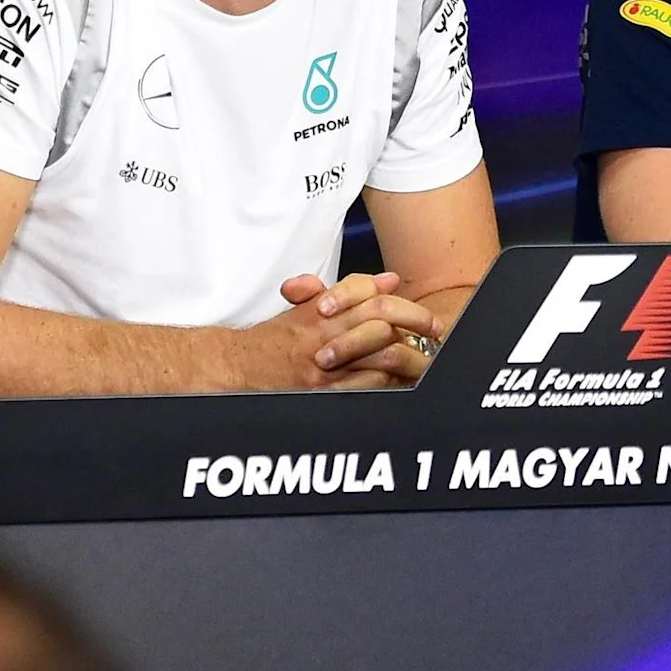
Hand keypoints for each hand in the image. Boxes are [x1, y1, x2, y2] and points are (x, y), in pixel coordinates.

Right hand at [240, 272, 443, 390]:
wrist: (234, 367)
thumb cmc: (269, 342)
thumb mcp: (304, 308)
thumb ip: (346, 294)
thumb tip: (387, 280)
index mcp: (320, 311)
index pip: (368, 296)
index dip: (401, 303)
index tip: (424, 314)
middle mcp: (323, 333)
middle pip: (381, 320)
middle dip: (415, 324)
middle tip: (436, 332)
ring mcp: (324, 364)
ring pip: (379, 353)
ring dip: (405, 356)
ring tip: (424, 359)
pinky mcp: (321, 391)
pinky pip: (367, 386)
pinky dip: (387, 383)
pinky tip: (398, 382)